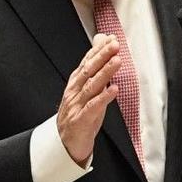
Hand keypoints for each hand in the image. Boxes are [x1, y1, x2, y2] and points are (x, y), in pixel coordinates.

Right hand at [57, 34, 121, 165]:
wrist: (65, 142)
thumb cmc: (79, 113)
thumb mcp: (87, 89)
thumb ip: (95, 68)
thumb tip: (101, 45)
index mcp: (76, 83)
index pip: (87, 62)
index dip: (98, 50)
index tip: (110, 38)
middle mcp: (75, 91)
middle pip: (88, 71)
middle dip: (102, 56)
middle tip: (114, 45)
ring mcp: (77, 105)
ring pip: (92, 86)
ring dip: (105, 73)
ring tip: (116, 61)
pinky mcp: (81, 120)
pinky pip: (93, 107)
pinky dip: (103, 98)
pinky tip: (113, 89)